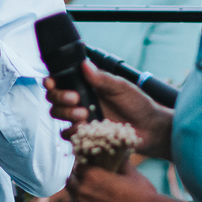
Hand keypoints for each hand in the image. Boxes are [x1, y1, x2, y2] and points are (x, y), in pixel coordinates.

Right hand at [46, 61, 174, 159]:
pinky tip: (84, 130)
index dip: (51, 82)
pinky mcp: (86, 137)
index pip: (60, 83)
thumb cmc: (138, 104)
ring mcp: (81, 120)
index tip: (52, 82)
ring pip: (58, 116)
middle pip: (54, 100)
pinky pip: (69, 136)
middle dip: (60, 98)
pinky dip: (72, 133)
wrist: (151, 128)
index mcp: (86, 87)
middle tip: (76, 98)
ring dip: (66, 114)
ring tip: (84, 115)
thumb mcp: (121, 87)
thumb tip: (84, 64)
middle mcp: (80, 102)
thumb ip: (102, 78)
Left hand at [67, 162, 158, 201]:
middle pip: (71, 185)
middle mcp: (81, 192)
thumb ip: (121, 163)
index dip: (85, 171)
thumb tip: (120, 155)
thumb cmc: (142, 195)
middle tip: (92, 190)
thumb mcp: (132, 174)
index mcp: (90, 176)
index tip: (91, 174)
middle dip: (78, 185)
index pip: (79, 168)